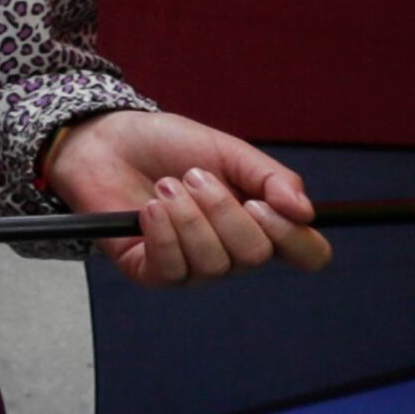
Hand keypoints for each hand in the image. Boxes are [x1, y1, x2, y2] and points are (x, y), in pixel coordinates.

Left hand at [44, 110, 328, 281]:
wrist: (107, 141)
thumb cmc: (169, 146)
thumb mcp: (229, 152)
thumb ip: (271, 178)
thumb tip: (306, 212)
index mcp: (261, 224)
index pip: (307, 254)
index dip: (294, 237)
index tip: (260, 202)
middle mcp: (232, 252)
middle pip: (256, 256)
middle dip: (224, 210)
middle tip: (194, 176)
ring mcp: (192, 267)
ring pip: (214, 264)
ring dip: (189, 217)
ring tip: (166, 186)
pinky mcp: (151, 272)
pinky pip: (172, 270)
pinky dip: (163, 234)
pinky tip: (149, 209)